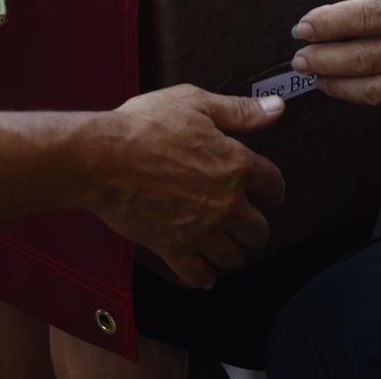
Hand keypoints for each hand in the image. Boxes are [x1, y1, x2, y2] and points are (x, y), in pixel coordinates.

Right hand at [95, 85, 286, 287]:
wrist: (103, 158)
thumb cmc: (147, 126)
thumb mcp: (195, 103)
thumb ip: (240, 111)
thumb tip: (277, 108)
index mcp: (237, 165)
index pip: (273, 186)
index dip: (272, 189)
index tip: (266, 192)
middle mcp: (227, 203)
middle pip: (258, 230)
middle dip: (253, 226)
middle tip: (244, 223)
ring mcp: (201, 230)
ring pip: (232, 256)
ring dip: (232, 252)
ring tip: (225, 246)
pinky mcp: (173, 248)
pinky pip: (198, 275)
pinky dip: (204, 276)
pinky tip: (204, 272)